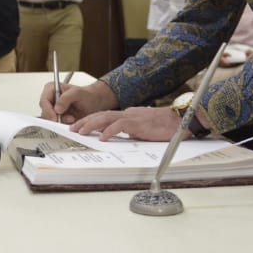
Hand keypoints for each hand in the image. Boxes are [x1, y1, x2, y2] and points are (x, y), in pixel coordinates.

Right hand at [40, 79, 116, 123]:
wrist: (95, 103)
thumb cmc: (87, 95)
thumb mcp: (78, 93)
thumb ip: (66, 98)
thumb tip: (57, 108)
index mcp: (52, 89)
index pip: (44, 100)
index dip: (48, 110)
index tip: (55, 117)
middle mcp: (51, 99)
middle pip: (45, 112)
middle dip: (56, 117)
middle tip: (68, 118)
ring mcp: (54, 109)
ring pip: (51, 119)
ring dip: (62, 121)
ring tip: (72, 117)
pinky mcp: (59, 117)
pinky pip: (57, 124)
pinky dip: (65, 124)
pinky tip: (72, 119)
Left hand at [69, 106, 186, 141]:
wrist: (179, 120)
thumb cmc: (164, 126)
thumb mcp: (143, 129)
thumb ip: (131, 131)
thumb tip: (120, 137)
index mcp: (128, 115)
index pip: (105, 116)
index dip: (90, 120)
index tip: (80, 126)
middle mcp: (127, 113)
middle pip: (101, 115)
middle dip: (85, 121)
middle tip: (73, 129)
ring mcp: (132, 117)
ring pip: (106, 118)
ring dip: (91, 125)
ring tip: (81, 132)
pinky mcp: (138, 123)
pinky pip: (120, 126)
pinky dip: (109, 132)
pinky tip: (102, 138)